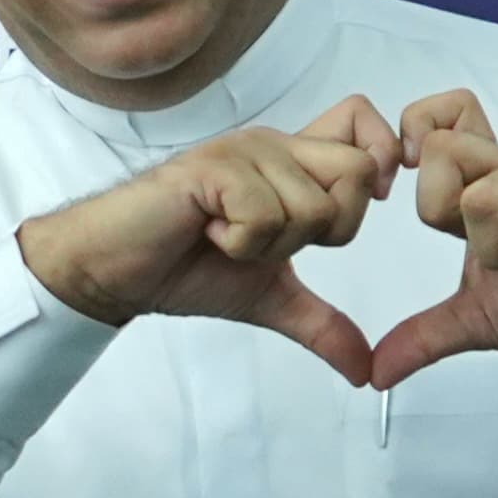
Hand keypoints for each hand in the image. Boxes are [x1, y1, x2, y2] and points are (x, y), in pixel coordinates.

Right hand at [15, 96, 398, 386]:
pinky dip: (241, 243)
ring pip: (313, 205)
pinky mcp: (214, 168)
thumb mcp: (272, 299)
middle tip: (271, 241)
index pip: (364, 125)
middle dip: (327, 229)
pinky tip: (208, 235)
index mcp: (294, 163)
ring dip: (273, 245)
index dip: (381, 159)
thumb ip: (323, 325)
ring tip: (228, 239)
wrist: (116, 270)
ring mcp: (244, 151)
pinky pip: (265, 214)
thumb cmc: (185, 268)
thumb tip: (367, 372)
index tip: (356, 208)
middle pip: (358, 172)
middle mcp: (275, 145)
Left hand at [368, 91, 497, 391]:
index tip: (431, 213)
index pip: (435, 125)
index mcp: (486, 187)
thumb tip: (376, 372)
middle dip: (447, 217)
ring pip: (480, 196)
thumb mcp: (479, 322)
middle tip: (490, 251)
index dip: (415, 151)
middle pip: (442, 152)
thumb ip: (426, 336)